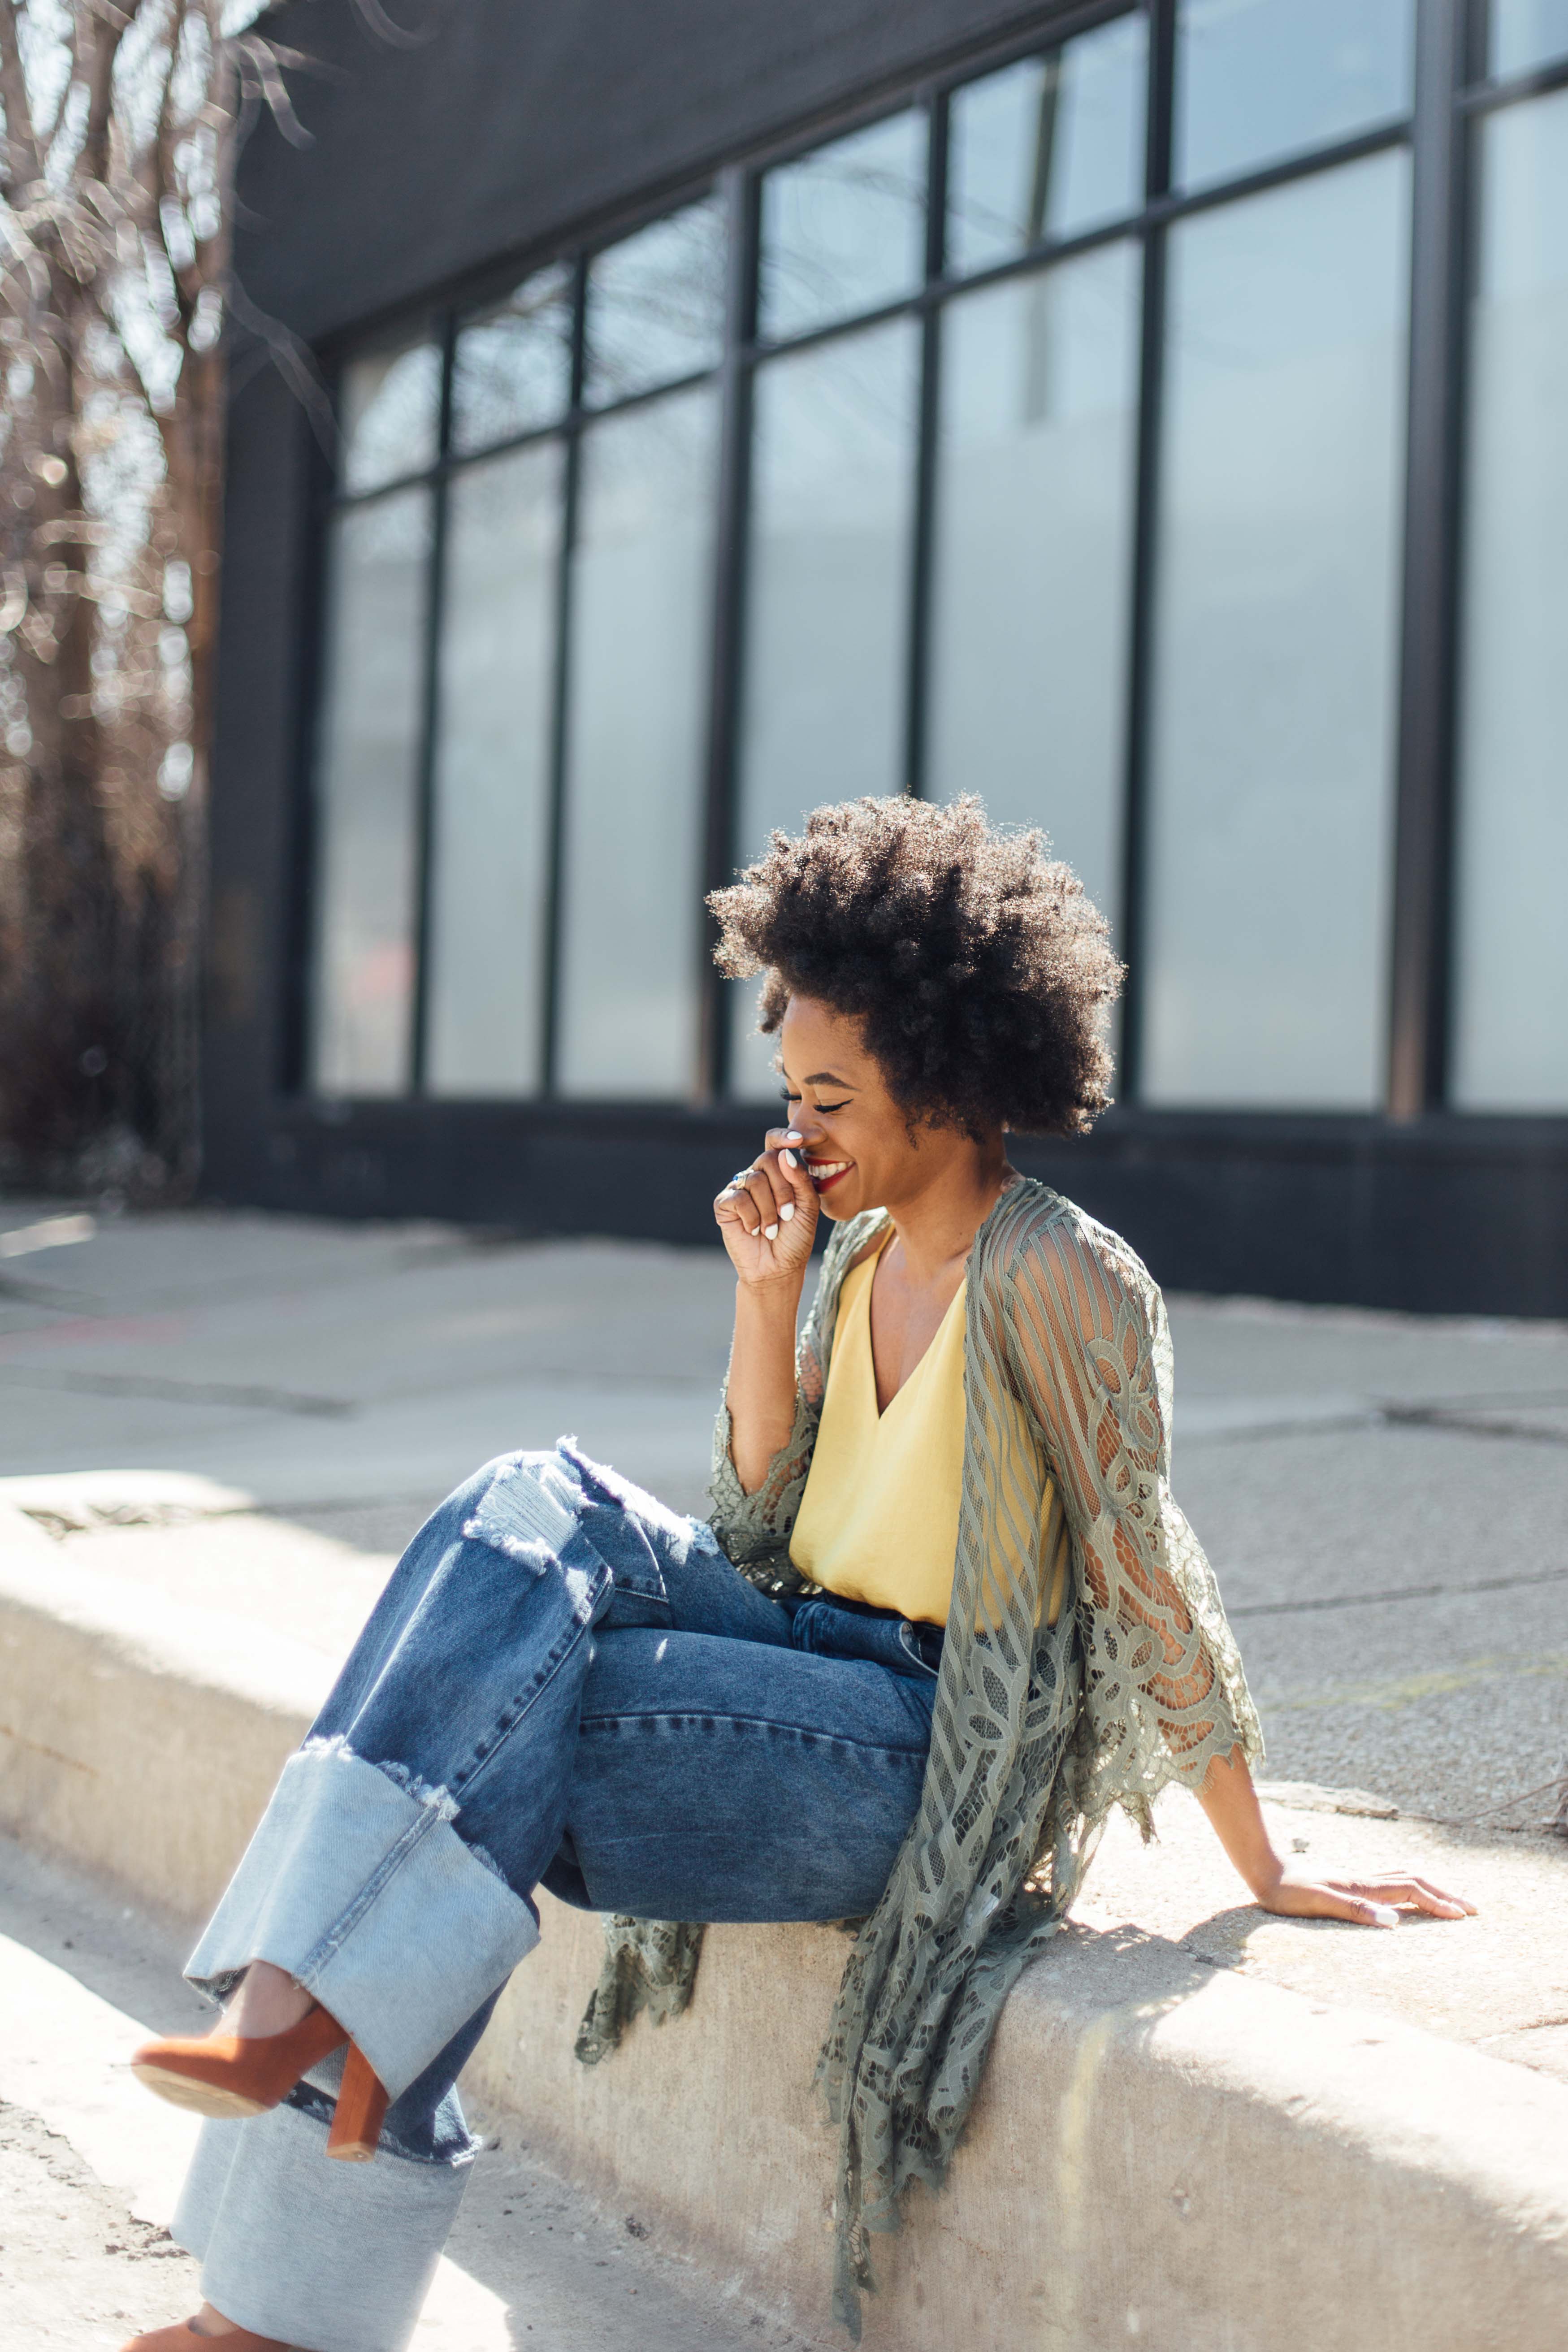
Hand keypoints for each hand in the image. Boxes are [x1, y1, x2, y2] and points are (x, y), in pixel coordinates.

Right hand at [714, 1128, 818, 1288]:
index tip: (798, 1139)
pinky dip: (752, 1217)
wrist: (778, 1268)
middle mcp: (757, 1176)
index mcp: (779, 1173)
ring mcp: (739, 1188)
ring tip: (772, 1229)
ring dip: (769, 1209)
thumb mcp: (808, 1208)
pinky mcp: (724, 1204)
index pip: (775, 1144)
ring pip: (755, 1180)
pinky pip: (738, 1198)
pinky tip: (754, 1230)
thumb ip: (800, 1180)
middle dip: (783, 1190)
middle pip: (768, 1160)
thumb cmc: (795, 1239)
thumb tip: (785, 1154)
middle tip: (787, 1215)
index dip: (783, 1136)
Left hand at [1251, 1867, 1475, 1928]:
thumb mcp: (1319, 1903)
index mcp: (1363, 1887)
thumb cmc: (1287, 1892)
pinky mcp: (1348, 1883)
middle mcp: (1365, 1880)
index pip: (1412, 1891)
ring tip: (1450, 1901)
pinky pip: (1390, 1882)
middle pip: (1416, 1880)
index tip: (1463, 1917)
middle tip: (1473, 1909)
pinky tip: (1408, 1896)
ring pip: (1404, 1879)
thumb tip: (1393, 1922)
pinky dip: (1410, 1888)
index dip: (1438, 1903)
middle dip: (1445, 1894)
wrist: (1264, 1871)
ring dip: (1431, 1889)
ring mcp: (1357, 1880)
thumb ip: (1356, 1910)